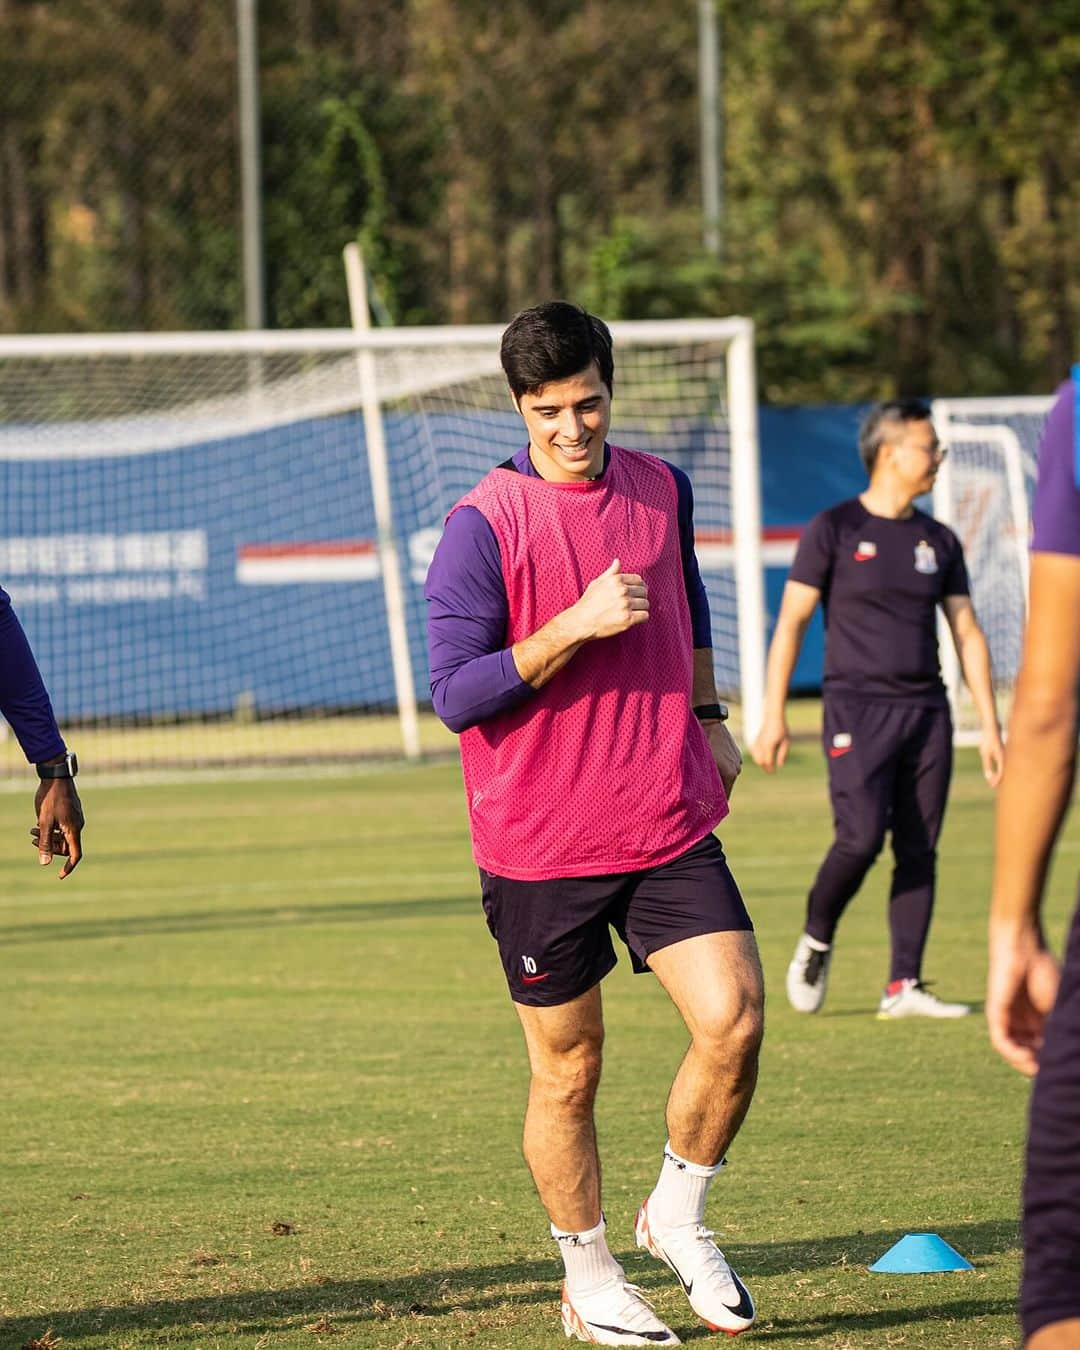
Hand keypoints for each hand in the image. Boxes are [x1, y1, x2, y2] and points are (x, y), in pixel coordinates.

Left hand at [30, 777, 84, 878]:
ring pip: (63, 835)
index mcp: (74, 829)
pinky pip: (64, 827)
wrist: (57, 776)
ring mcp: (75, 818)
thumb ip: (44, 843)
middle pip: (66, 846)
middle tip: (32, 841)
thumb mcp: (44, 822)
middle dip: (50, 847)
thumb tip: (44, 863)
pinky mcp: (72, 812)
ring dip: (48, 837)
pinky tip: (40, 823)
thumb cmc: (51, 799)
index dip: (68, 867)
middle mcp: (78, 825)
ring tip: (32, 831)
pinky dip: (52, 829)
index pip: (75, 854)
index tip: (60, 876)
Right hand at [572, 558, 648, 641]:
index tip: (636, 593)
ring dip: (641, 608)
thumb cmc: (588, 602)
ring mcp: (625, 605)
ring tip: (633, 612)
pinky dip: (641, 618)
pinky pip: (645, 616)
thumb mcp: (597, 583)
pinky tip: (634, 619)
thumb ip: (610, 572)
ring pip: (645, 604)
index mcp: (616, 580)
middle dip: (640, 597)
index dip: (639, 586)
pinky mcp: (628, 619)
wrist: (581, 622)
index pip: (639, 579)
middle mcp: (622, 590)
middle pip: (644, 592)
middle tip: (633, 604)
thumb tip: (617, 561)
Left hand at [704, 720, 741, 797]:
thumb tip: (701, 796)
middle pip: (726, 787)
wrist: (708, 720)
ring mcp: (738, 761)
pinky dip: (722, 766)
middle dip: (716, 790)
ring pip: (727, 775)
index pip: (724, 798)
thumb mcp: (700, 763)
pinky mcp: (737, 753)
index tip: (707, 809)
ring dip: (719, 776)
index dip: (716, 804)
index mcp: (729, 774)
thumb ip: (704, 780)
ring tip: (707, 773)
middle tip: (703, 792)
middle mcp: (736, 769)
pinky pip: (729, 765)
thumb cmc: (700, 742)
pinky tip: (713, 761)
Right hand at [751, 717, 789, 772]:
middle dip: (764, 767)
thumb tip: (780, 765)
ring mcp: (757, 742)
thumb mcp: (785, 742)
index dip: (770, 769)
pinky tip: (761, 757)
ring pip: (755, 757)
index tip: (773, 772)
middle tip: (770, 771)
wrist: (773, 717)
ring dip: (760, 762)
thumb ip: (782, 754)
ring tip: (766, 765)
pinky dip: (756, 756)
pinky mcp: (755, 740)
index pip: (768, 762)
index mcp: (769, 746)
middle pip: (760, 761)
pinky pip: (753, 751)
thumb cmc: (781, 729)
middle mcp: (761, 745)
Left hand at [980, 730, 1004, 787]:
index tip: (991, 785)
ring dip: (999, 776)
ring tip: (992, 782)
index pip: (1000, 773)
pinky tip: (995, 773)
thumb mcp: (985, 754)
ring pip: (1004, 770)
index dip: (996, 781)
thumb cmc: (988, 742)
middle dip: (998, 780)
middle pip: (1004, 773)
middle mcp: (1006, 758)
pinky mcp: (1005, 755)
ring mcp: (1006, 757)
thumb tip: (989, 777)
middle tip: (992, 786)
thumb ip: (987, 766)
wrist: (992, 731)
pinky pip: (1003, 766)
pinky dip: (999, 771)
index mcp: (1002, 758)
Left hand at [986, 919, 1060, 1075]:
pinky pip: (1000, 1040)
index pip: (1044, 1049)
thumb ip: (1060, 1030)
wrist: (1024, 949)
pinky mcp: (995, 1014)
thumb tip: (1072, 1053)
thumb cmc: (1045, 971)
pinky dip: (1012, 1053)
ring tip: (1038, 1069)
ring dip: (1025, 1063)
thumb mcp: (1058, 1007)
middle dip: (1039, 1065)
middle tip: (1052, 1073)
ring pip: (1013, 1050)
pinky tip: (1026, 1059)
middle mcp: (1022, 1022)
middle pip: (1028, 1053)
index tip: (1064, 1068)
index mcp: (1039, 1020)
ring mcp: (1007, 1019)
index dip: (1053, 1061)